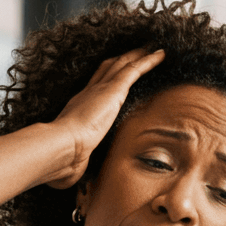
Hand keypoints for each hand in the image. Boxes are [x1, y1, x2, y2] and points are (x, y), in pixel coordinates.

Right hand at [47, 47, 165, 188]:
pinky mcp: (113, 89)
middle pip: (108, 69)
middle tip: (135, 50)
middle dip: (121, 58)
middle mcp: (89, 93)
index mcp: (78, 108)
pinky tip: (162, 54)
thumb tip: (71, 179)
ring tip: (151, 47)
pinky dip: (148, 60)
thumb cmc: (64, 158)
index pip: (94, 87)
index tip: (112, 74)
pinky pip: (135, 69)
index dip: (104, 77)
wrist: (64, 149)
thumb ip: (75, 164)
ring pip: (123, 64)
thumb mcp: (72, 159)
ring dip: (137, 54)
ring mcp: (101, 90)